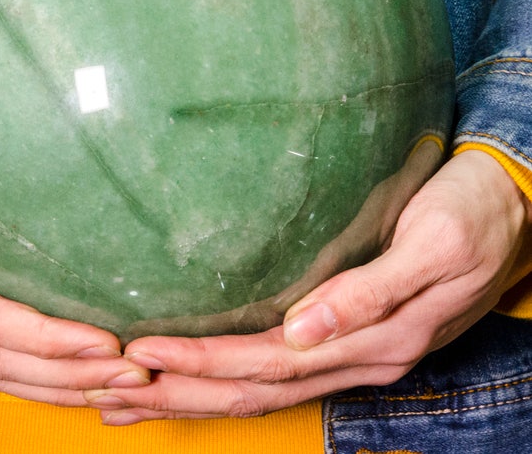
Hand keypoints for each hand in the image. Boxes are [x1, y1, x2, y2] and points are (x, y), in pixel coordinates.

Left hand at [84, 150, 531, 422]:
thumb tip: (303, 330)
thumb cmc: (471, 216)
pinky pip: (278, 367)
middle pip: (252, 388)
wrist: (512, 207)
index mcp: (372, 340)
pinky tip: (195, 374)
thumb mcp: (432, 249)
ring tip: (133, 396)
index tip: (140, 358)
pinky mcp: (347, 332)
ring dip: (195, 395)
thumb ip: (369, 293)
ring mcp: (351, 350)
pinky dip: (229, 377)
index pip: (267, 363)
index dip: (203, 366)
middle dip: (181, 393)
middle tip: (111, 392)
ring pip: (260, 386)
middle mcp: (354, 356)